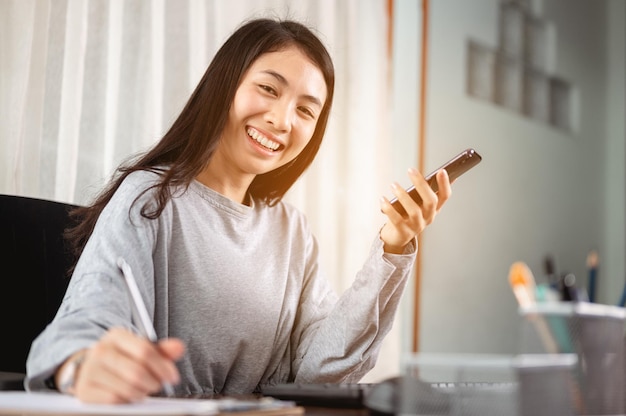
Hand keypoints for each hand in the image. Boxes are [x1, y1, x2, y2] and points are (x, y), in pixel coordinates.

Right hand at [58, 327, 184, 403]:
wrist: (90, 370)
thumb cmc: (121, 359)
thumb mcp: (141, 350)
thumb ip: (162, 350)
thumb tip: (179, 347)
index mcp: (116, 335)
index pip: (144, 350)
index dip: (163, 366)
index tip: (172, 377)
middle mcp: (100, 350)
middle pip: (137, 371)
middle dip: (153, 382)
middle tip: (157, 385)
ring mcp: (89, 370)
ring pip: (127, 387)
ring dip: (142, 393)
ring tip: (143, 390)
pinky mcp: (84, 389)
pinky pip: (114, 399)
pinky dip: (126, 401)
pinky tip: (128, 396)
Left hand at [379, 168, 450, 253]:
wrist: (396, 237)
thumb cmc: (406, 215)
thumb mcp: (416, 203)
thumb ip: (422, 191)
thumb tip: (428, 173)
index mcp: (434, 209)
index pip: (444, 196)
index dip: (444, 184)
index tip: (441, 171)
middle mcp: (428, 218)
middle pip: (431, 202)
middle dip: (421, 184)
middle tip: (411, 170)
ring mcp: (416, 226)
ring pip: (414, 211)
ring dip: (403, 196)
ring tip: (393, 185)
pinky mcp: (403, 233)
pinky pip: (396, 220)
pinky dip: (389, 208)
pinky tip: (383, 199)